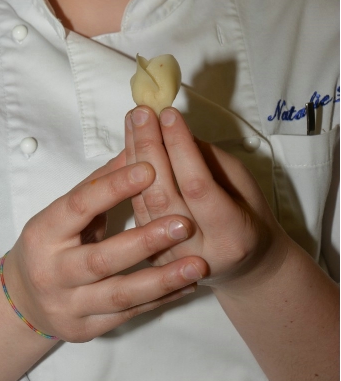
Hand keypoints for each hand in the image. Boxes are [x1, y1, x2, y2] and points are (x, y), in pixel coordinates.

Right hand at [3, 154, 208, 342]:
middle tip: (183, 223)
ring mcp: (69, 305)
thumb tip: (133, 149)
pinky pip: (130, 314)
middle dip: (145, 241)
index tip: (149, 168)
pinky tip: (188, 285)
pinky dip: (162, 299)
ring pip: (120, 293)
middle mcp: (52, 271)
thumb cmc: (51, 243)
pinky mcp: (87, 330)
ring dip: (163, 279)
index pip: (79, 206)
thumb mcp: (64, 212)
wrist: (24, 300)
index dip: (114, 187)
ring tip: (198, 264)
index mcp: (44, 232)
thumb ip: (98, 184)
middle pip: (101, 258)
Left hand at [125, 106, 288, 289]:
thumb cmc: (250, 216)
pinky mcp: (152, 257)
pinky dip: (130, 175)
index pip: (197, 185)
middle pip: (163, 194)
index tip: (168, 114)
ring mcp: (170, 259)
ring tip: (133, 121)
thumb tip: (174, 131)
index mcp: (230, 235)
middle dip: (149, 147)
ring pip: (143, 202)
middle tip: (142, 113)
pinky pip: (137, 210)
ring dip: (134, 156)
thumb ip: (209, 160)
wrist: (247, 267)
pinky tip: (130, 146)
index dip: (180, 148)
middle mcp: (197, 252)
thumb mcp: (244, 185)